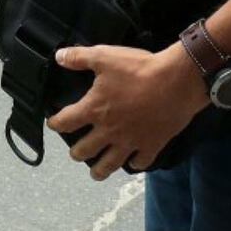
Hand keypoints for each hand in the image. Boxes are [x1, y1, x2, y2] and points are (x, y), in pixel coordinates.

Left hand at [46, 44, 208, 179]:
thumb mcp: (104, 57)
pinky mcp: (152, 145)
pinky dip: (135, 164)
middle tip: (76, 153)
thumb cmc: (139, 69)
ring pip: (110, 164)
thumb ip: (79, 58)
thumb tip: (59, 58)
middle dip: (77, 153)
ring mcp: (131, 141)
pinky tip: (133, 162)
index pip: (66, 121)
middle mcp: (109, 130)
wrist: (177, 83)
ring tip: (96, 174)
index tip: (53, 124)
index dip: (56, 123)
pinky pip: (141, 161)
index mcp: (95, 109)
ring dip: (100, 170)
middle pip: (85, 150)